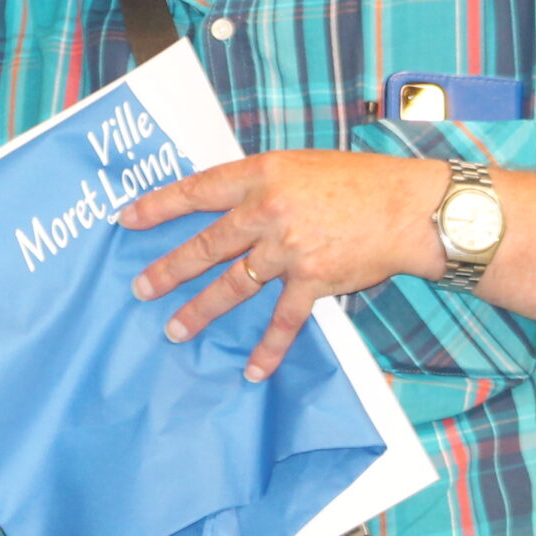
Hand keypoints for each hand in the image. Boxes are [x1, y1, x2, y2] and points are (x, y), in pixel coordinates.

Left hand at [121, 151, 446, 379]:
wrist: (409, 207)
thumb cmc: (357, 181)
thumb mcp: (299, 164)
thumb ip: (260, 184)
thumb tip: (224, 203)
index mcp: (262, 175)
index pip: (198, 190)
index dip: (159, 206)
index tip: (126, 219)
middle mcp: (268, 211)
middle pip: (207, 245)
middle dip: (169, 269)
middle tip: (140, 288)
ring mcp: (289, 248)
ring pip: (234, 285)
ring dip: (201, 310)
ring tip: (174, 329)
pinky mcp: (314, 280)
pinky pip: (284, 321)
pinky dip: (269, 348)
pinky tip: (252, 370)